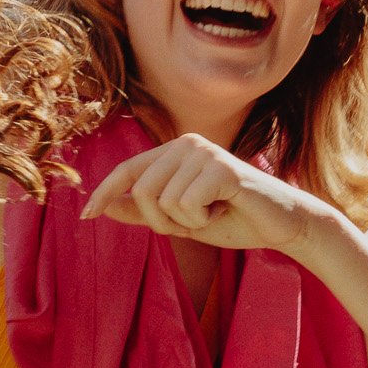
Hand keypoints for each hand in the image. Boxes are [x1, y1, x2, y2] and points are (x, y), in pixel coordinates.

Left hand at [79, 134, 331, 253]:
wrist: (282, 225)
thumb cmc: (234, 218)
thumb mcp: (182, 220)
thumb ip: (144, 212)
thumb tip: (104, 207)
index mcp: (174, 151)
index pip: (127, 170)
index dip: (104, 193)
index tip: (85, 216)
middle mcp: (185, 143)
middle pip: (141, 192)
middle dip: (163, 222)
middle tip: (196, 221)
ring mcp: (202, 151)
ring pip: (162, 202)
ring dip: (187, 222)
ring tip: (214, 212)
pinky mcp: (219, 166)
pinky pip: (186, 205)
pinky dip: (202, 220)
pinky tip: (224, 209)